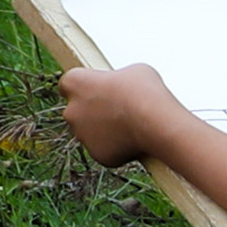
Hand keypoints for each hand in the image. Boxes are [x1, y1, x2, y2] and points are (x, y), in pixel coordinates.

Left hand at [55, 61, 182, 166]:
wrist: (157, 123)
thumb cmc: (144, 92)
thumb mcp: (133, 72)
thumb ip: (118, 79)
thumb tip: (121, 86)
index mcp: (75, 83)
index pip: (69, 83)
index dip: (85, 86)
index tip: (98, 88)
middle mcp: (71, 110)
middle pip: (78, 110)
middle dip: (94, 111)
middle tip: (118, 109)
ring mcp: (82, 135)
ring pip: (91, 132)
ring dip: (104, 130)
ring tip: (130, 125)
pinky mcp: (96, 154)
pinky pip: (105, 149)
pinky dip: (116, 147)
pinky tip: (134, 140)